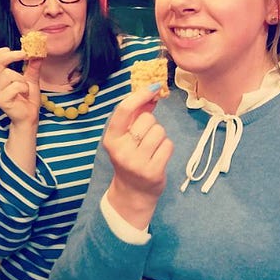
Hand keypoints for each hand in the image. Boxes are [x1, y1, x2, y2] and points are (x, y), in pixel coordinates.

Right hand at [0, 47, 41, 125]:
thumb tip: (38, 53)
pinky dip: (23, 88)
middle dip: (12, 56)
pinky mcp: (1, 99)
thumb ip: (33, 66)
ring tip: (25, 88)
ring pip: (8, 74)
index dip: (1, 52)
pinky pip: (14, 86)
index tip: (17, 52)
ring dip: (22, 79)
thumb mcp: (32, 79)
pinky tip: (24, 94)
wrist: (29, 117)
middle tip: (24, 55)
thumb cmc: (28, 99)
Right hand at [103, 86, 173, 227]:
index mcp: (111, 138)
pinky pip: (168, 145)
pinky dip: (166, 148)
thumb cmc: (130, 158)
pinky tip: (158, 157)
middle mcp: (121, 150)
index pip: (124, 110)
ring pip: (160, 132)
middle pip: (147, 119)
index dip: (140, 95)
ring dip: (160, 137)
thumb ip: (136, 115)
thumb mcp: (125, 137)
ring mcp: (137, 162)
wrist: (132, 193)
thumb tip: (152, 93)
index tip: (153, 87)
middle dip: (151, 124)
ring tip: (152, 148)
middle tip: (145, 138)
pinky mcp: (152, 172)